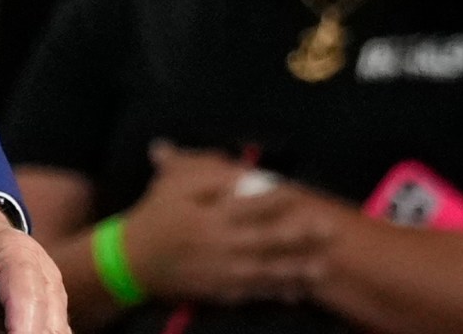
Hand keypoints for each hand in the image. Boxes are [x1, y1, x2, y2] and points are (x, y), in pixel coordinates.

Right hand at [121, 143, 335, 304]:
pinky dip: (276, 293)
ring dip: (296, 269)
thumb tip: (235, 168)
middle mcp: (221, 246)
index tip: (298, 192)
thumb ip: (201, 173)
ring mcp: (223, 273)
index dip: (276, 199)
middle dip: (300, 236)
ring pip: (266, 271)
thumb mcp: (170, 186)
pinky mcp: (221, 291)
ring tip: (323, 267)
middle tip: (330, 230)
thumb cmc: (155, 217)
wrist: (132, 261)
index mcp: (209, 217)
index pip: (249, 205)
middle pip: (267, 240)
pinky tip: (297, 292)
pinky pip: (254, 293)